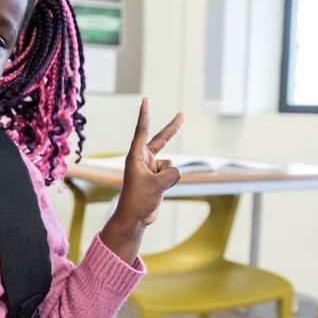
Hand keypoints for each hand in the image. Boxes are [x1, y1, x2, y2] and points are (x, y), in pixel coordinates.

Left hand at [116, 98, 183, 226]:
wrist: (135, 218)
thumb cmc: (138, 200)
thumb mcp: (157, 185)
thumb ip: (172, 174)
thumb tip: (178, 171)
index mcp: (136, 156)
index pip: (142, 130)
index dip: (145, 114)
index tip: (145, 100)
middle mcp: (144, 159)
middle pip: (162, 140)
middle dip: (173, 128)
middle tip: (182, 114)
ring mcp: (152, 168)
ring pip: (171, 166)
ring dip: (168, 178)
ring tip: (154, 189)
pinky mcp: (158, 177)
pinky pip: (173, 175)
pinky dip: (170, 183)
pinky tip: (159, 191)